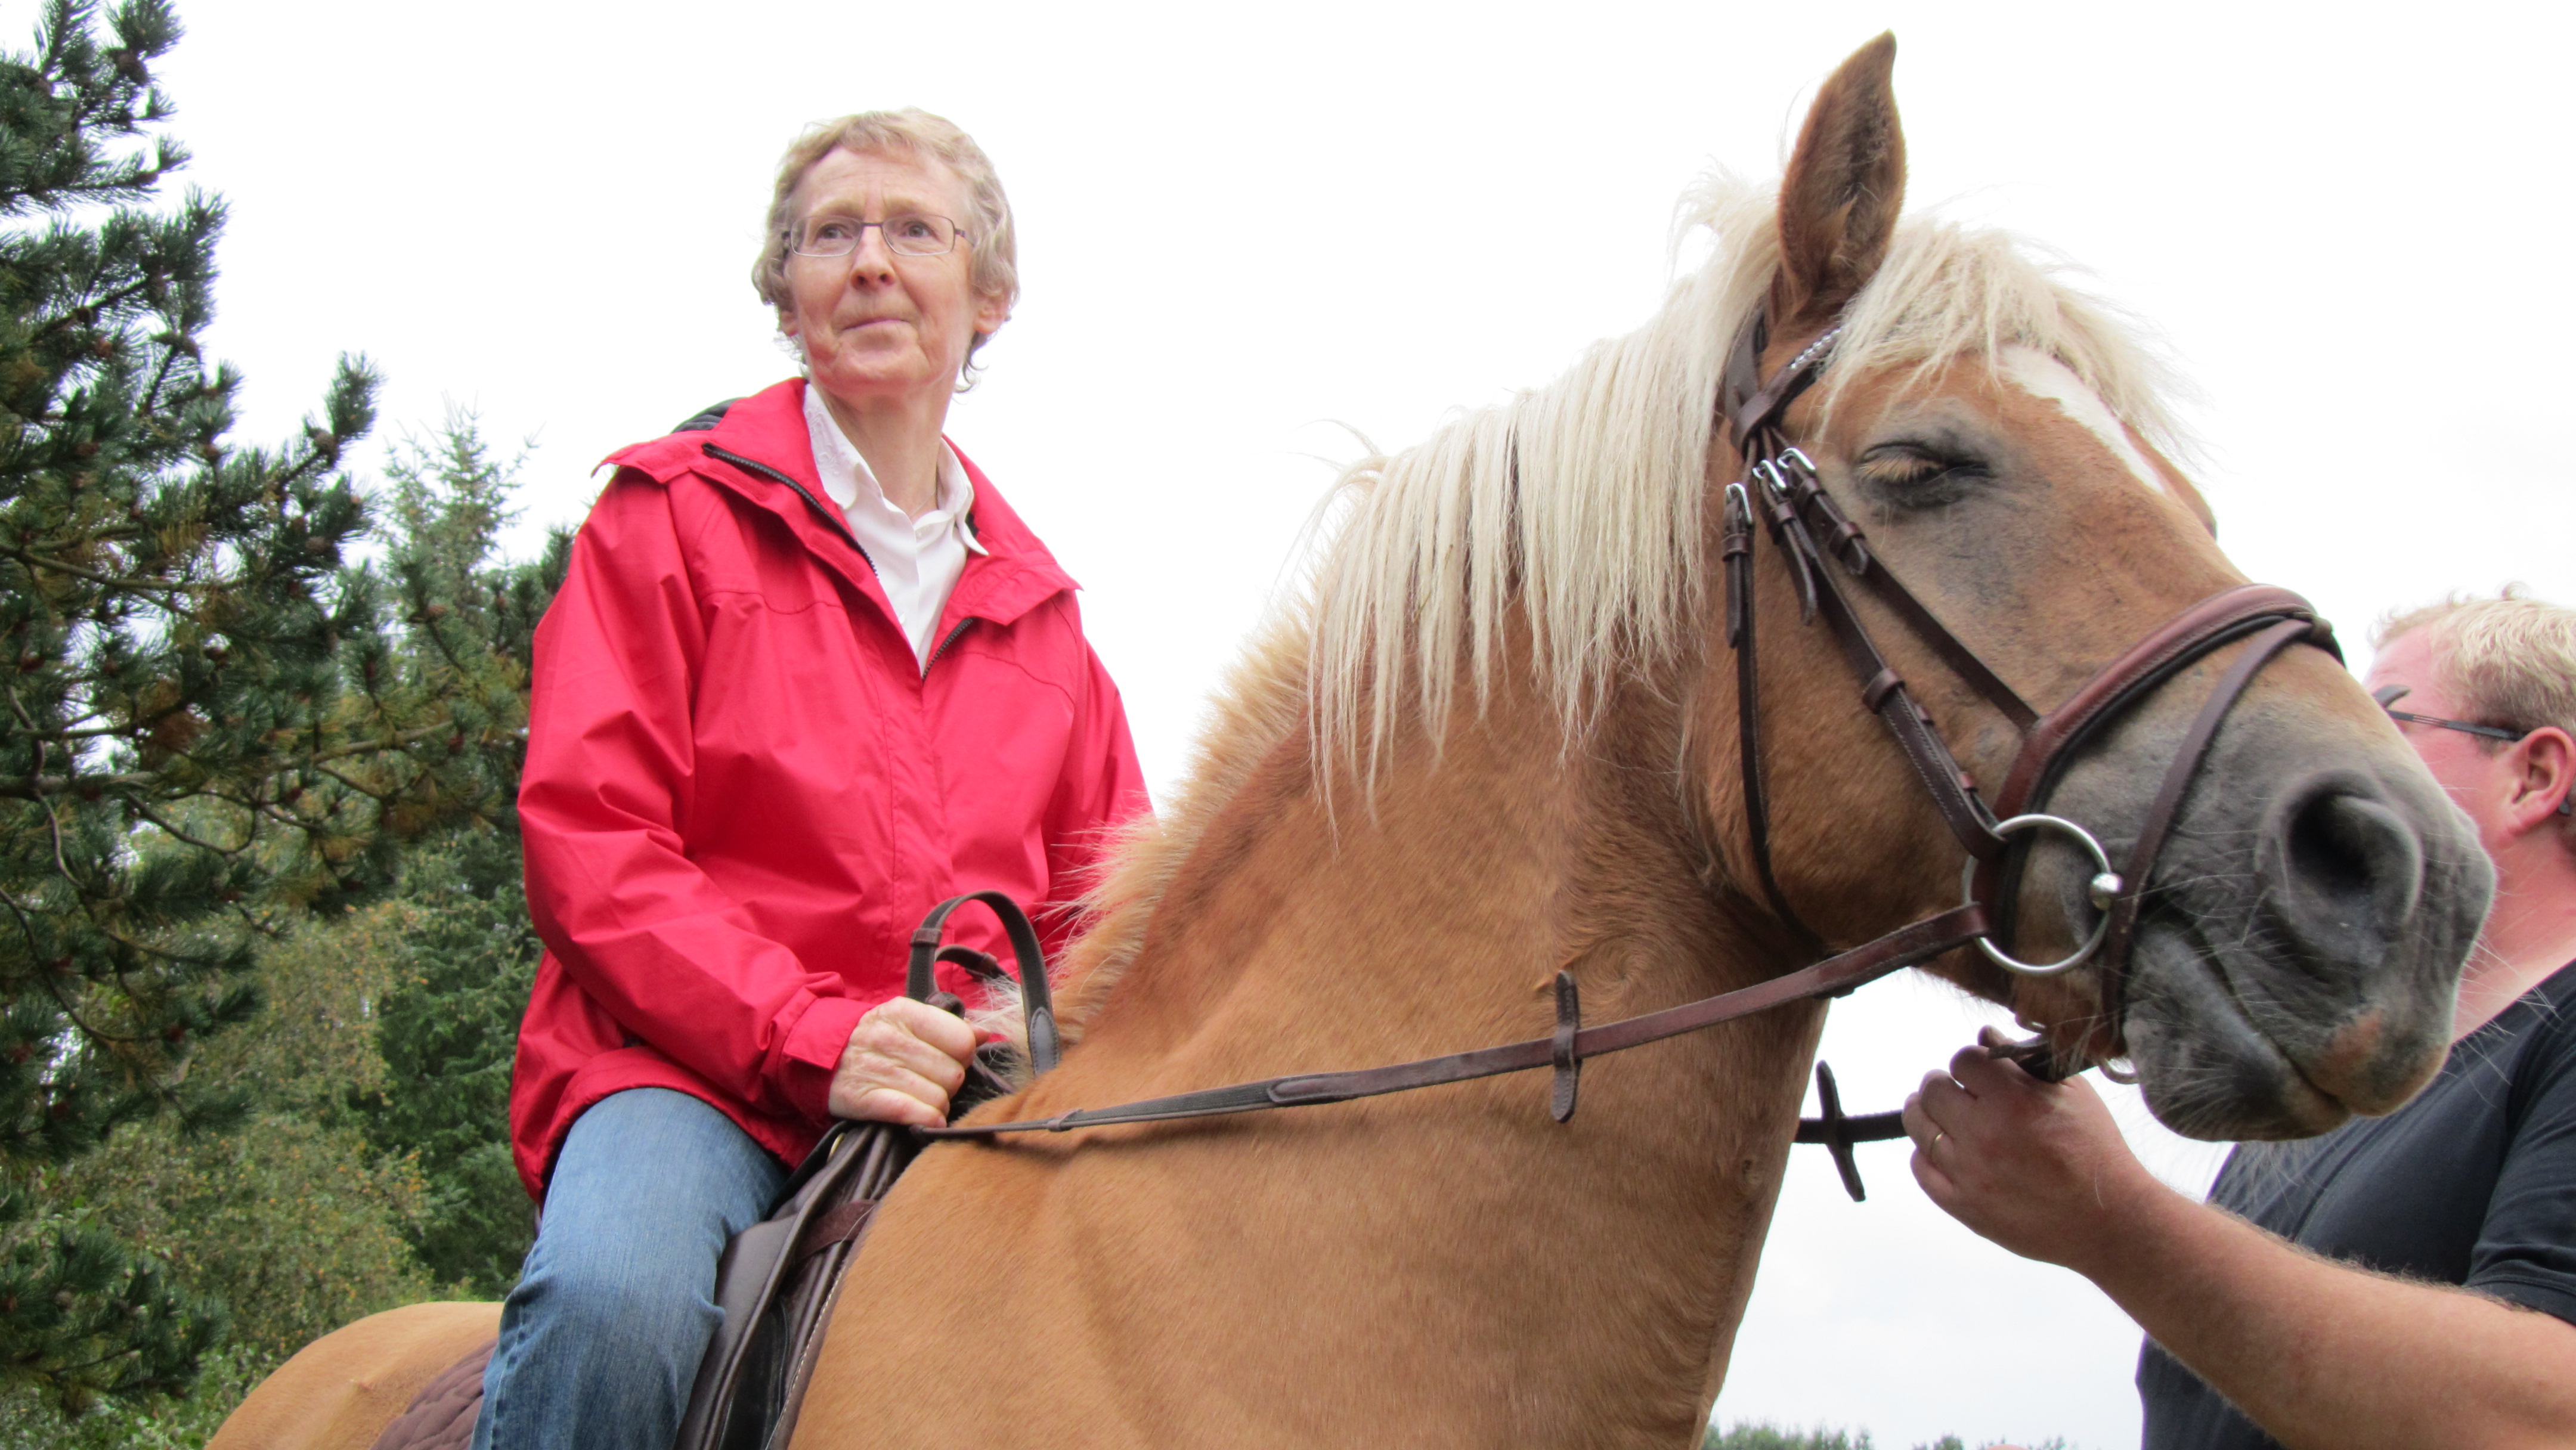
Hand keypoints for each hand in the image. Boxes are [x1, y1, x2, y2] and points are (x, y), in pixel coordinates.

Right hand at [826, 997, 977, 1127]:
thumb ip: (946, 1025)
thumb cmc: (872, 1037)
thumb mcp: (905, 1019)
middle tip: (935, 1081)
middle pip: (953, 1073)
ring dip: (939, 1104)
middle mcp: (891, 1039)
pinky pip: (913, 1113)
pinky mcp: (864, 1099)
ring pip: (939, 1097)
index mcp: (905, 1014)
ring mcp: (877, 1070)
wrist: (816, 1054)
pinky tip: (927, 1119)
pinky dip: (926, 1120)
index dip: (964, 1054)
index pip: (961, 1040)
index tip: (952, 1058)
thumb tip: (984, 1033)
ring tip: (924, 1098)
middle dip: (951, 1082)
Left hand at [1901, 1026, 2166, 1271]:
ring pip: (1920, 1127)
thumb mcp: (2072, 1094)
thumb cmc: (2095, 1153)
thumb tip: (1985, 1035)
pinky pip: (1921, 1171)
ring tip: (1937, 1112)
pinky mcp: (1963, 1205)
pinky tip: (1940, 1149)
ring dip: (1925, 1113)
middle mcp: (1984, 1134)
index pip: (1962, 1060)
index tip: (1977, 1071)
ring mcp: (1969, 1172)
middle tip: (1953, 1089)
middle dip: (1942, 1084)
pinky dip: (1926, 1155)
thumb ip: (2024, 1061)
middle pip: (1933, 1090)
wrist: (2109, 1220)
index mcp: (2013, 1100)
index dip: (1970, 1062)